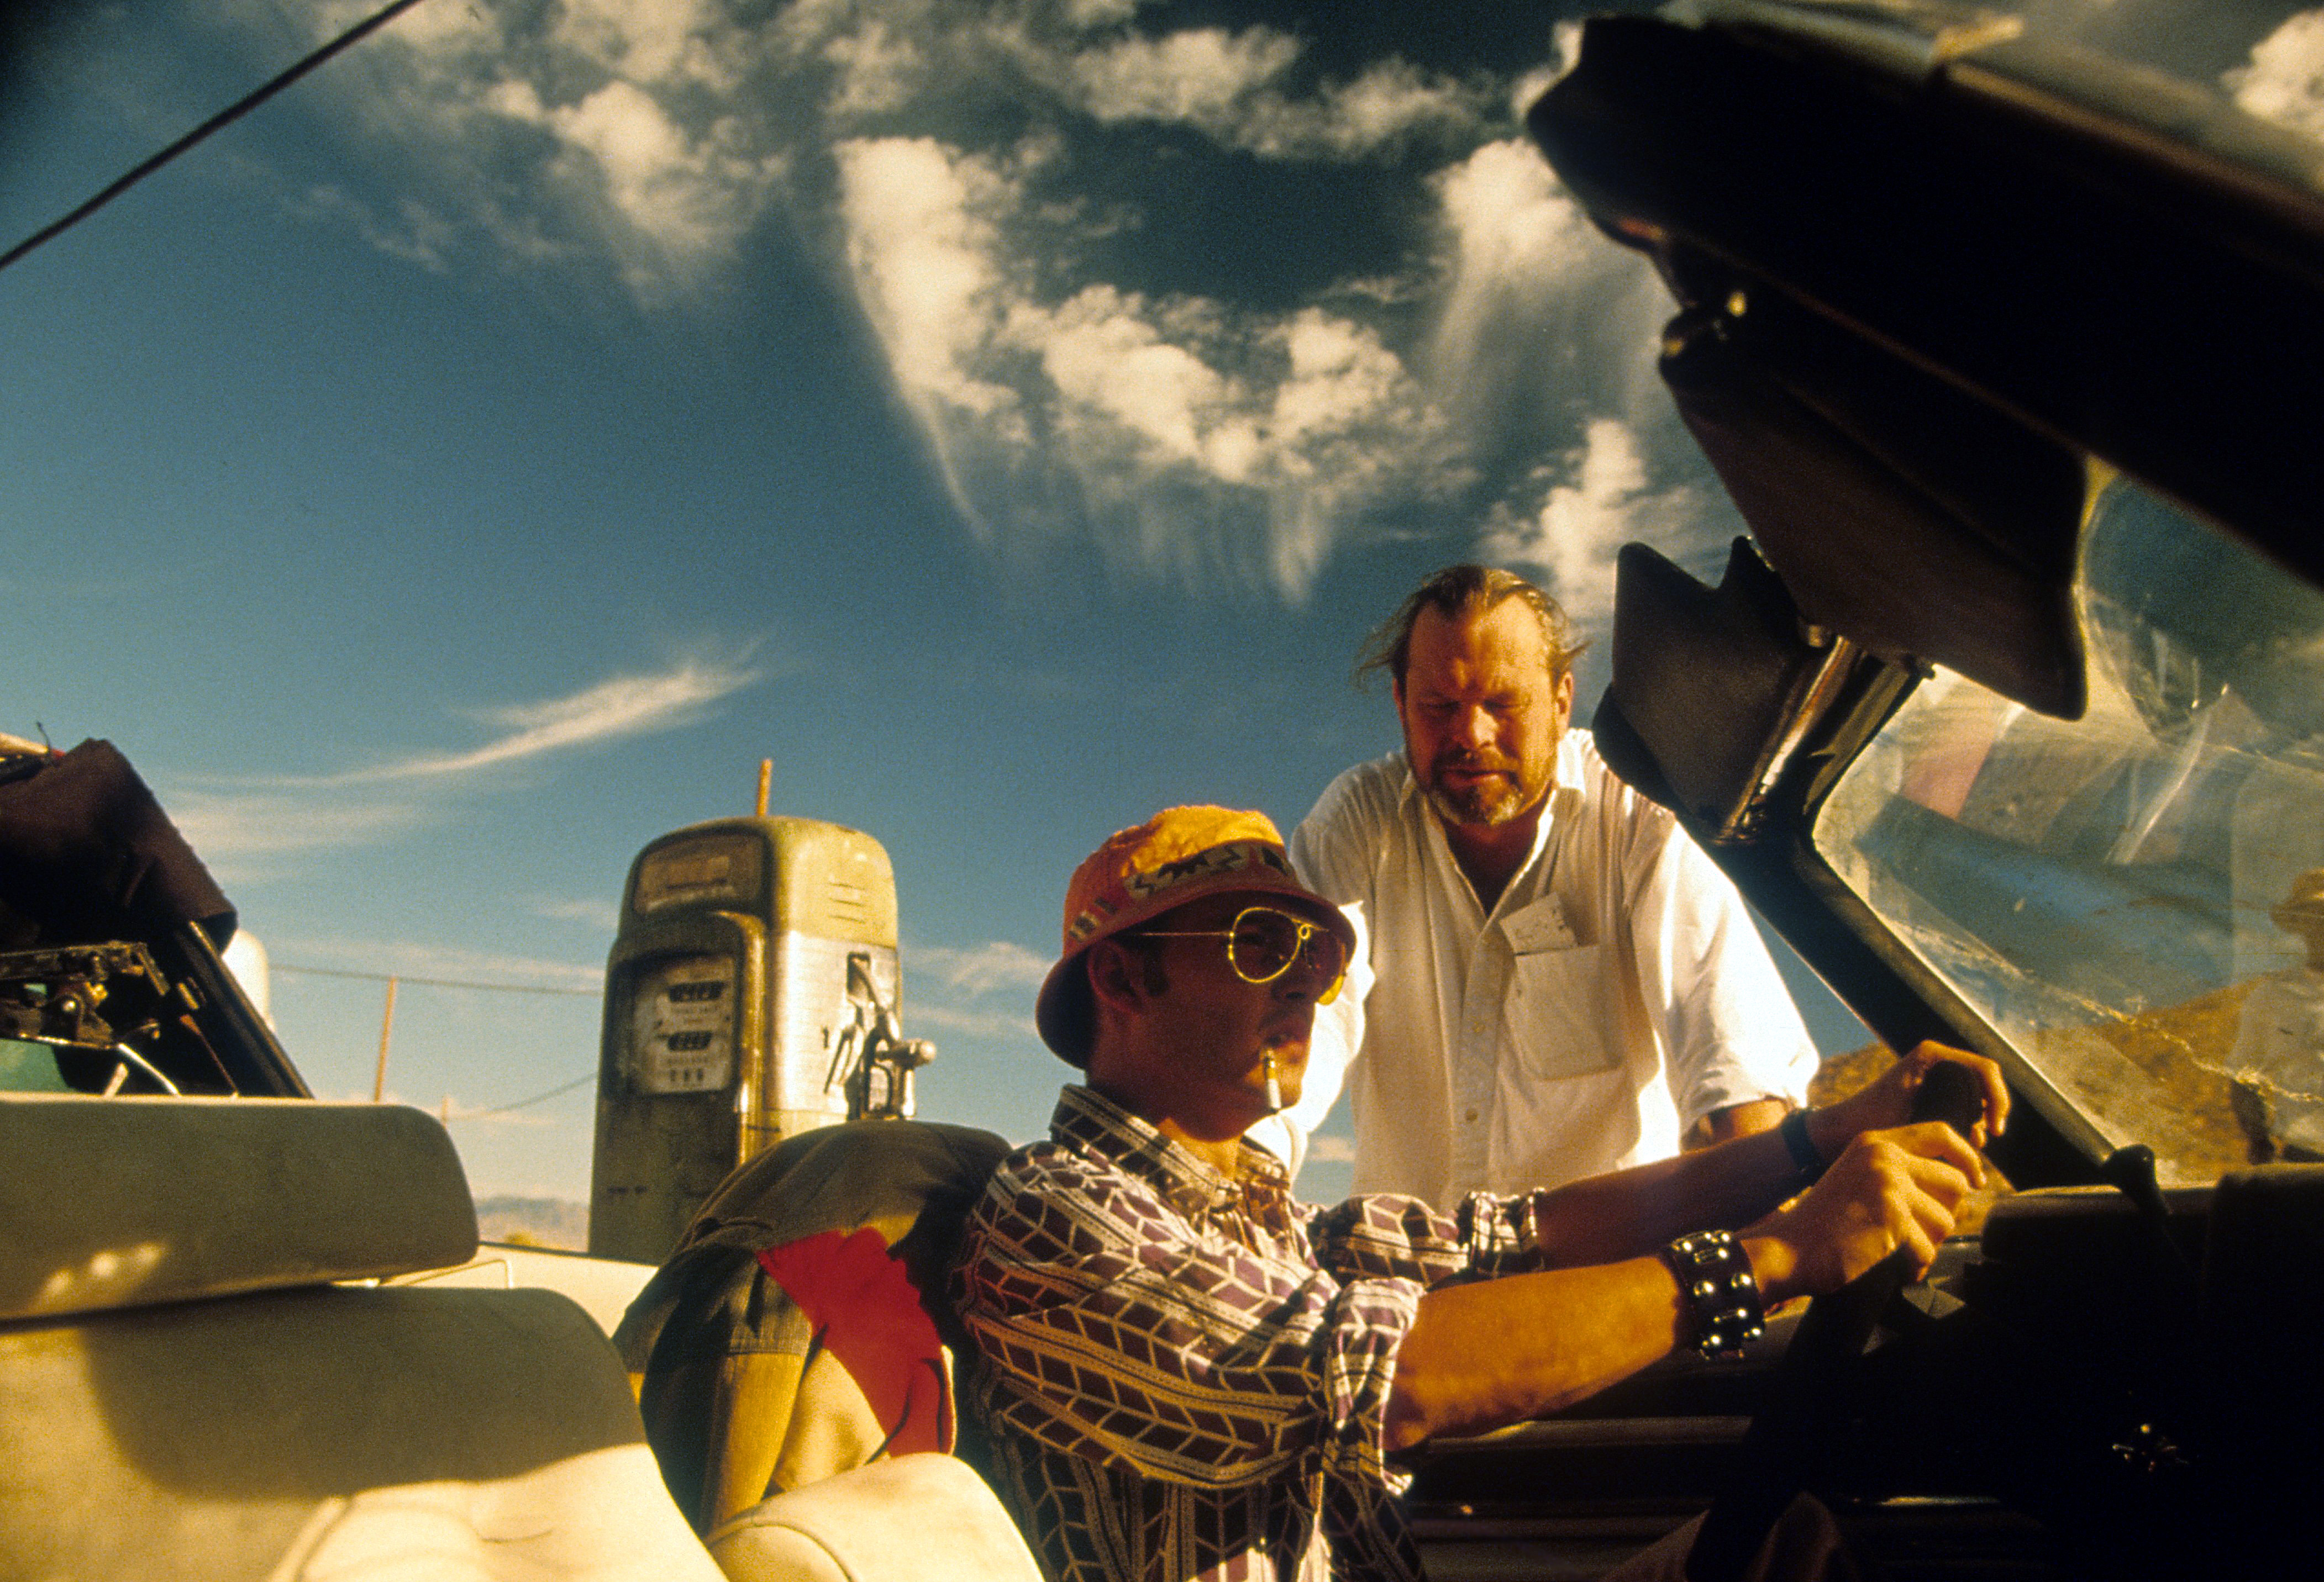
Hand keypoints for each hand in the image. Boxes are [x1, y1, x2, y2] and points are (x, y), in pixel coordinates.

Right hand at [1743, 1121, 1984, 1302]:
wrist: (1787, 1249)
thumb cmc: (1824, 1223)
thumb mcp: (1859, 1178)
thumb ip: (1898, 1171)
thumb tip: (1959, 1183)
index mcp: (1875, 1141)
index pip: (1941, 1133)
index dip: (1966, 1156)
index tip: (1975, 1179)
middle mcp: (1883, 1156)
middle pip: (1955, 1181)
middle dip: (1945, 1214)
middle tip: (1921, 1235)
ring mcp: (1888, 1185)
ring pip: (1946, 1219)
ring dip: (1929, 1244)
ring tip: (1902, 1252)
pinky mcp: (1892, 1218)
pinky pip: (1928, 1249)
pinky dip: (1916, 1267)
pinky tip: (1897, 1270)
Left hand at [1807, 1039, 2009, 1159]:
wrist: (1840, 1129)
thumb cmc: (1870, 1123)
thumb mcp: (1912, 1121)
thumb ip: (1947, 1124)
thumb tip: (1980, 1139)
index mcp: (1931, 1055)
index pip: (1985, 1069)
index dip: (1999, 1098)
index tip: (1995, 1129)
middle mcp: (1935, 1059)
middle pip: (1985, 1080)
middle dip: (1992, 1110)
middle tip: (1986, 1139)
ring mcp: (1933, 1073)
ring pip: (1975, 1093)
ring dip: (1981, 1118)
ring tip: (1973, 1144)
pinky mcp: (1930, 1090)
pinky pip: (1962, 1100)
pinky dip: (1969, 1120)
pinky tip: (1965, 1142)